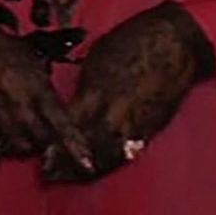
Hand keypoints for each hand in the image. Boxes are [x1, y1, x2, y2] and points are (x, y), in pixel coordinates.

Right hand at [0, 12, 86, 163]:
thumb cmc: (1, 52)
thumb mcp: (33, 64)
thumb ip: (46, 93)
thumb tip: (61, 119)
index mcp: (36, 88)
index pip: (61, 124)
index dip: (76, 145)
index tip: (87, 163)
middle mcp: (18, 105)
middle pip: (41, 142)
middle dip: (47, 146)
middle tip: (46, 141)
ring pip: (17, 147)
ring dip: (23, 145)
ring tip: (21, 133)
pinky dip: (1, 142)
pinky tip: (1, 130)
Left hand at [44, 1, 215, 182]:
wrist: (175, 40)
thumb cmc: (134, 39)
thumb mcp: (98, 57)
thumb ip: (86, 87)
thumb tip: (74, 104)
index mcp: (98, 90)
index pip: (70, 124)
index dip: (53, 139)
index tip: (40, 148)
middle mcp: (116, 111)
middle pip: (87, 146)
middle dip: (67, 162)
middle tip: (49, 172)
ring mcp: (136, 121)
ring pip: (109, 155)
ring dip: (88, 168)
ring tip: (70, 176)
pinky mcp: (153, 126)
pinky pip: (129, 151)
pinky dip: (112, 161)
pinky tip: (101, 166)